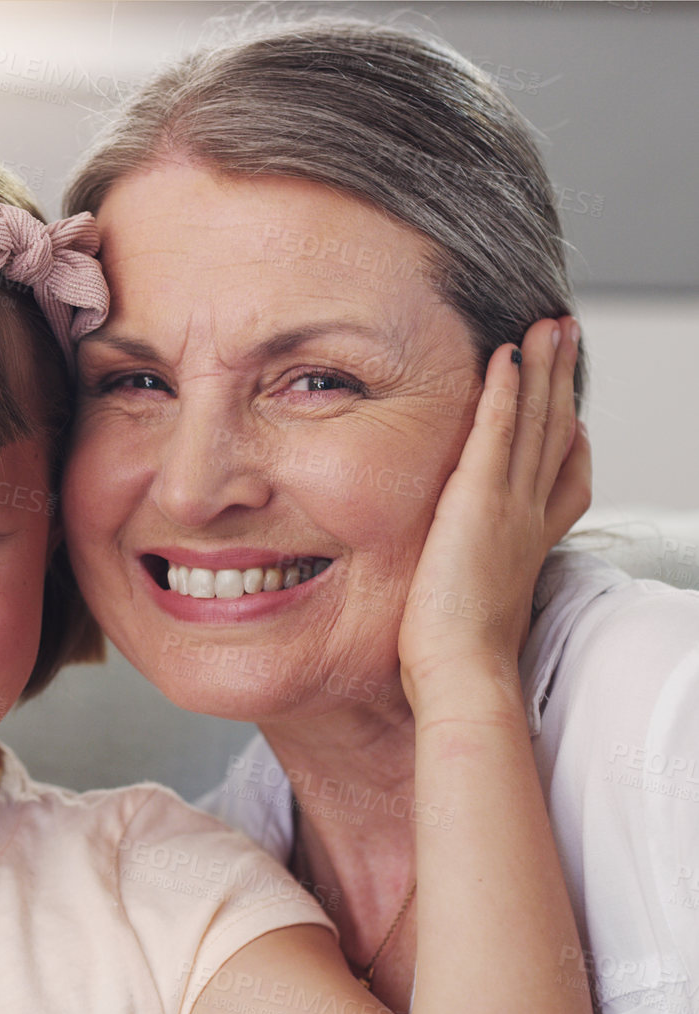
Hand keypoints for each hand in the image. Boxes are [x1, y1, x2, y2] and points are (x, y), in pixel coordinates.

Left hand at [398, 316, 589, 703]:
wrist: (465, 676)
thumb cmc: (457, 661)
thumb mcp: (473, 609)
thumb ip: (471, 581)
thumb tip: (455, 578)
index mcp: (528, 544)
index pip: (562, 479)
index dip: (569, 438)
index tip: (571, 410)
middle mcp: (528, 518)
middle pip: (557, 433)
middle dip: (562, 381)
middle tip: (567, 336)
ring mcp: (508, 507)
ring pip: (535, 421)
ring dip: (541, 368)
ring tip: (548, 326)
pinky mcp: (477, 502)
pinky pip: (496, 432)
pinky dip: (504, 391)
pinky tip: (504, 356)